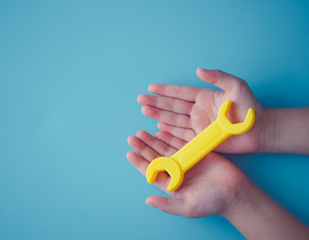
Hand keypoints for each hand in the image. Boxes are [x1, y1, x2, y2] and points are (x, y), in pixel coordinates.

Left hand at [126, 130, 250, 217]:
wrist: (235, 194)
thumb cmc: (211, 203)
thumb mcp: (187, 207)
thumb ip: (167, 204)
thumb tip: (147, 201)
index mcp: (172, 184)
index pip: (151, 171)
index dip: (140, 162)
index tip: (129, 153)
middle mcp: (177, 172)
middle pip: (156, 157)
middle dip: (144, 147)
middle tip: (133, 137)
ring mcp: (187, 161)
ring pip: (167, 148)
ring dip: (155, 140)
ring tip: (143, 132)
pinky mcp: (197, 153)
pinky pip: (182, 142)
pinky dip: (172, 136)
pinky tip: (162, 129)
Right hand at [137, 68, 268, 152]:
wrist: (259, 130)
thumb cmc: (250, 107)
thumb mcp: (236, 86)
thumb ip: (218, 77)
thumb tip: (198, 70)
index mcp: (204, 97)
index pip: (181, 93)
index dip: (166, 90)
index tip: (151, 87)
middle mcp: (198, 111)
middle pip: (173, 106)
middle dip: (156, 102)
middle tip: (140, 99)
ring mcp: (198, 125)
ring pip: (174, 119)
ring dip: (159, 115)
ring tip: (144, 110)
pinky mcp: (201, 139)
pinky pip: (181, 134)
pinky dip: (169, 131)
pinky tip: (158, 126)